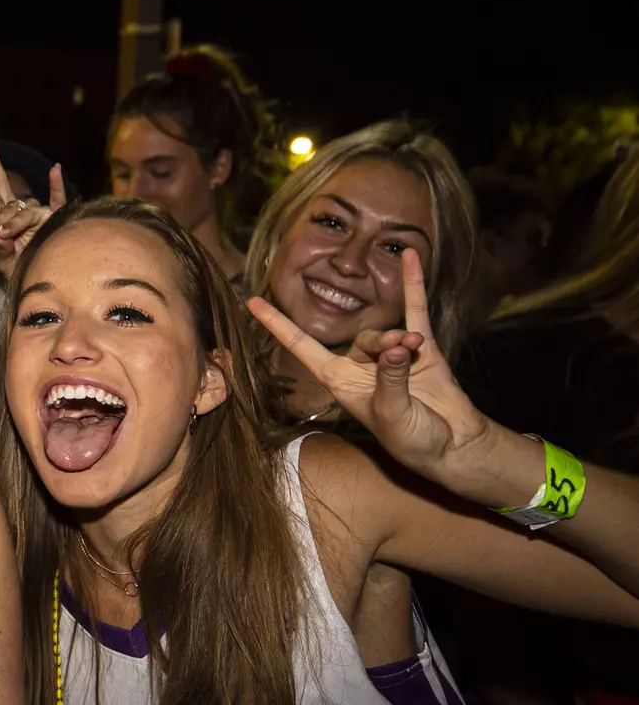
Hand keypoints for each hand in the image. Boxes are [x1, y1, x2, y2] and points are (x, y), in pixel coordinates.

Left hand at [0, 136, 65, 280]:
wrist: (41, 282)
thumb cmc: (18, 270)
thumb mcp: (3, 262)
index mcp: (8, 216)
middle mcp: (25, 210)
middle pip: (9, 206)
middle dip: (0, 219)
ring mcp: (41, 214)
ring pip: (27, 211)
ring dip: (16, 222)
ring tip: (6, 234)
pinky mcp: (57, 219)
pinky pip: (59, 201)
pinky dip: (56, 186)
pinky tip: (55, 169)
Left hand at [246, 250, 491, 482]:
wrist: (453, 446)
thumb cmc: (412, 439)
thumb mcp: (393, 413)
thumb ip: (390, 380)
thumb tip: (395, 347)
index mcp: (339, 381)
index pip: (301, 347)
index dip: (277, 325)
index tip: (251, 302)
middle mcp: (360, 366)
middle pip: (362, 339)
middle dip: (382, 344)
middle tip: (400, 354)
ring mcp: (392, 356)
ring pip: (389, 333)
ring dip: (402, 340)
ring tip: (417, 350)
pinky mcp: (422, 350)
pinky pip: (415, 311)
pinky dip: (413, 286)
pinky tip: (412, 258)